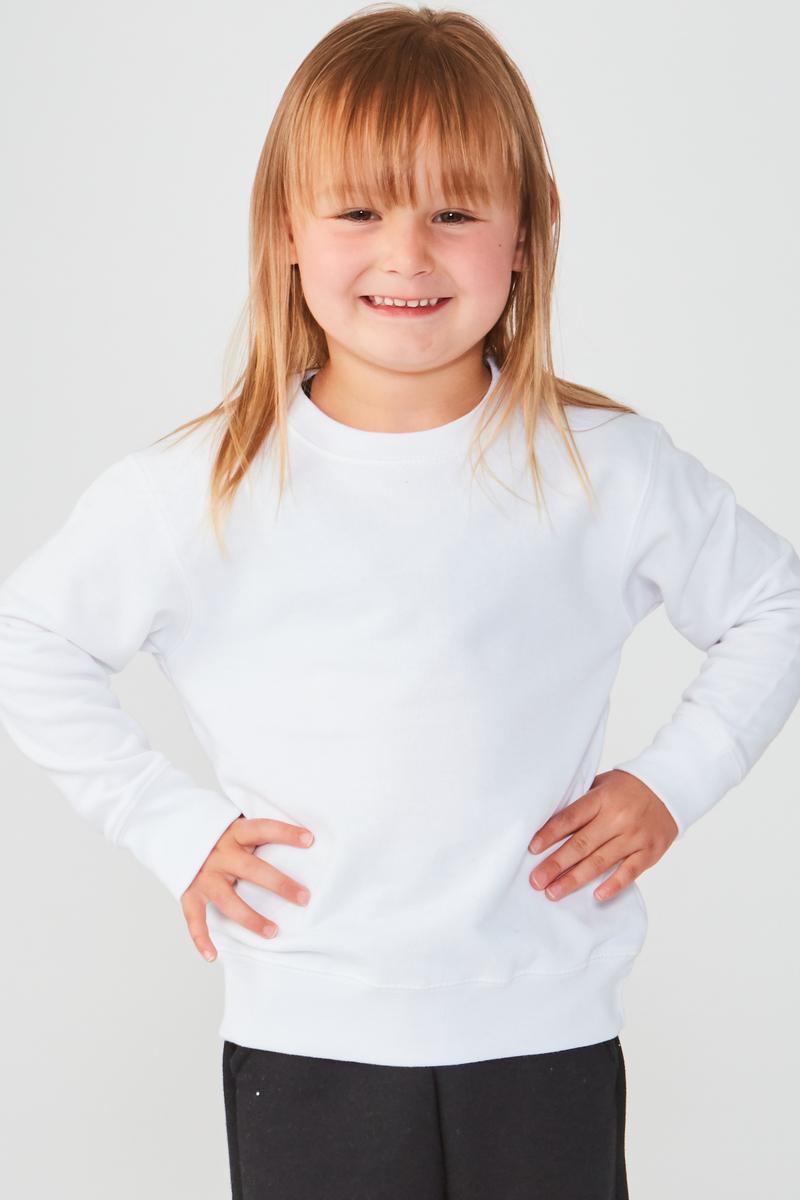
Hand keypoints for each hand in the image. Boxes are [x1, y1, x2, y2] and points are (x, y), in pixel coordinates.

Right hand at [181, 817, 313, 961]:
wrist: (179, 835)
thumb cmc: (222, 834)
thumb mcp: (240, 824)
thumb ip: (263, 831)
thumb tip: (304, 833)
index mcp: (236, 832)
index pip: (263, 828)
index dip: (285, 833)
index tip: (309, 839)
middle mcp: (219, 853)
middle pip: (252, 869)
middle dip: (279, 884)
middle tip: (304, 897)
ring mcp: (204, 875)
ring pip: (228, 899)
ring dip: (250, 918)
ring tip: (273, 932)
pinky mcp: (190, 893)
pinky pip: (194, 918)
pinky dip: (200, 938)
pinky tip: (213, 956)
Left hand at [528, 769, 677, 901]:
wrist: (668, 789)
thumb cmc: (626, 789)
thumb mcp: (601, 785)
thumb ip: (580, 804)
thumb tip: (546, 825)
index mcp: (601, 799)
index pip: (570, 818)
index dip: (550, 834)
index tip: (532, 849)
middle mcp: (617, 818)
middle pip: (581, 844)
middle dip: (556, 864)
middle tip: (536, 881)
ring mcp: (634, 836)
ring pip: (600, 861)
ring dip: (575, 879)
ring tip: (554, 892)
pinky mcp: (649, 852)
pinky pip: (629, 871)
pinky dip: (613, 885)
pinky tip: (596, 896)